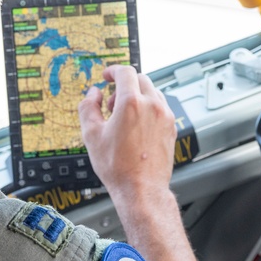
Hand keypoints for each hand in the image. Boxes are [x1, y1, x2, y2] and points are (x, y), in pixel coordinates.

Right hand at [79, 65, 209, 260]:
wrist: (141, 189)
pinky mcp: (172, 127)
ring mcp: (165, 116)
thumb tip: (93, 94)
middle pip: (140, 79)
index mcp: (132, 103)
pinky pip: (160, 107)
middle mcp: (153, 106)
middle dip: (124, 84)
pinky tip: (136, 126)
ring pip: (152, 92)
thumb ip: (88, 107)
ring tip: (123, 117)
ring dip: (137, 96)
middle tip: (111, 102)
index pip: (125, 72)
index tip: (106, 76)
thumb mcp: (91, 135)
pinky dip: (148, 108)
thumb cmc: (117, 167)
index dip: (113, 70)